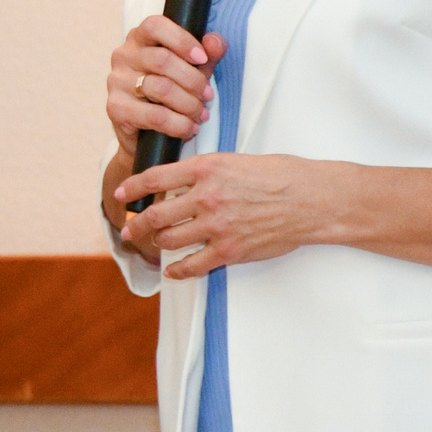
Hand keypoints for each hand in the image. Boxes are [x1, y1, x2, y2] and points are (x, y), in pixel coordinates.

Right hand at [104, 16, 225, 160]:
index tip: (203, 58)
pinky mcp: (115, 108)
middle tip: (208, 95)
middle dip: (193, 80)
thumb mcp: (192, 71)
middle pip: (162, 59)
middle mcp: (123, 55)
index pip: (155, 25)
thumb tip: (215, 41)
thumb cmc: (169, 96)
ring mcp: (116, 81)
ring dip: (189, 104)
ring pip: (160, 88)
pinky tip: (189, 128)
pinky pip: (154, 115)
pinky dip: (178, 124)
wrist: (146, 136)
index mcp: (139, 39)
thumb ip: (206, 55)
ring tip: (201, 114)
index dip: (181, 40)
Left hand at [113, 152, 346, 280]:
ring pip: (170, 239)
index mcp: (205, 169)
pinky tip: (173, 270)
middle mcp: (205, 196)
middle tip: (130, 229)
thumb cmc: (279, 176)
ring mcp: (216, 225)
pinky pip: (193, 265)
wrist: (309, 199)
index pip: (155, 178)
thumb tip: (183, 184)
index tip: (121, 195)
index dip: (132, 188)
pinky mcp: (229, 250)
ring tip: (153, 245)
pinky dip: (178, 270)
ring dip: (157, 244)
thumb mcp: (235, 161)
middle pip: (156, 214)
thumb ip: (206, 172)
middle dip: (138, 224)